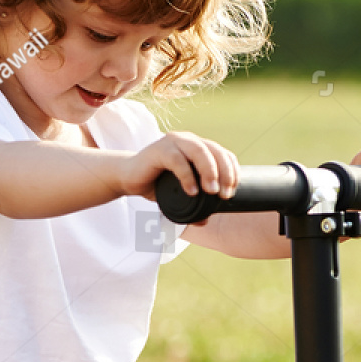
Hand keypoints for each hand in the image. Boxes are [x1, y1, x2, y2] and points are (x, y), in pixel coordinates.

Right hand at [119, 131, 239, 202]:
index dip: (232, 172)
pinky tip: (191, 191)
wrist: (128, 178)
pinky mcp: (159, 150)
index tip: (231, 192)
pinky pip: (178, 160)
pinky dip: (187, 176)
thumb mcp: (178, 195)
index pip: (224, 154)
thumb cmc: (156, 183)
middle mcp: (188, 141)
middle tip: (224, 194)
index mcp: (198, 148)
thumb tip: (205, 221)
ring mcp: (173, 142)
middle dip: (225, 173)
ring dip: (210, 171)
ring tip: (212, 191)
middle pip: (215, 151)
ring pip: (199, 151)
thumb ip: (192, 205)